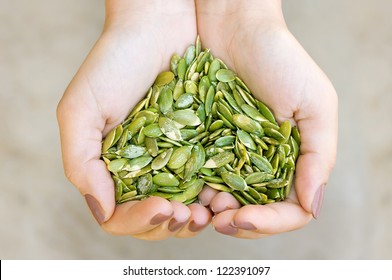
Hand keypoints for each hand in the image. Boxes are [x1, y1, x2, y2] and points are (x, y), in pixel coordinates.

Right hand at [57, 0, 210, 239]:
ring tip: (209, 212)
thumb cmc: (115, 62)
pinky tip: (224, 193)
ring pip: (184, 207)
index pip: (120, 215)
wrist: (159, 24)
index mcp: (113, 167)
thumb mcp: (82, 110)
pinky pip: (209, 180)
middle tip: (188, 216)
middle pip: (155, 219)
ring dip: (195, 218)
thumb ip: (82, 163)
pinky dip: (215, 194)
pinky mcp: (202, 144)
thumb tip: (101, 209)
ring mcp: (175, 158)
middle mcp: (144, 168)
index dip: (139, 221)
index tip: (162, 208)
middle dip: (170, 225)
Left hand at [196, 0, 337, 237]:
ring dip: (214, 211)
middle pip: (256, 211)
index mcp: (294, 160)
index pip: (288, 210)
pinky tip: (188, 187)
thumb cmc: (280, 60)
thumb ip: (320, 156)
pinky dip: (196, 188)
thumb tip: (313, 206)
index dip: (269, 223)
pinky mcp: (207, 142)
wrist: (234, 26)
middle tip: (218, 216)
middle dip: (238, 221)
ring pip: (227, 200)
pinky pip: (202, 175)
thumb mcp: (315, 104)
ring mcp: (234, 154)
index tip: (244, 218)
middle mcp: (264, 163)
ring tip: (201, 204)